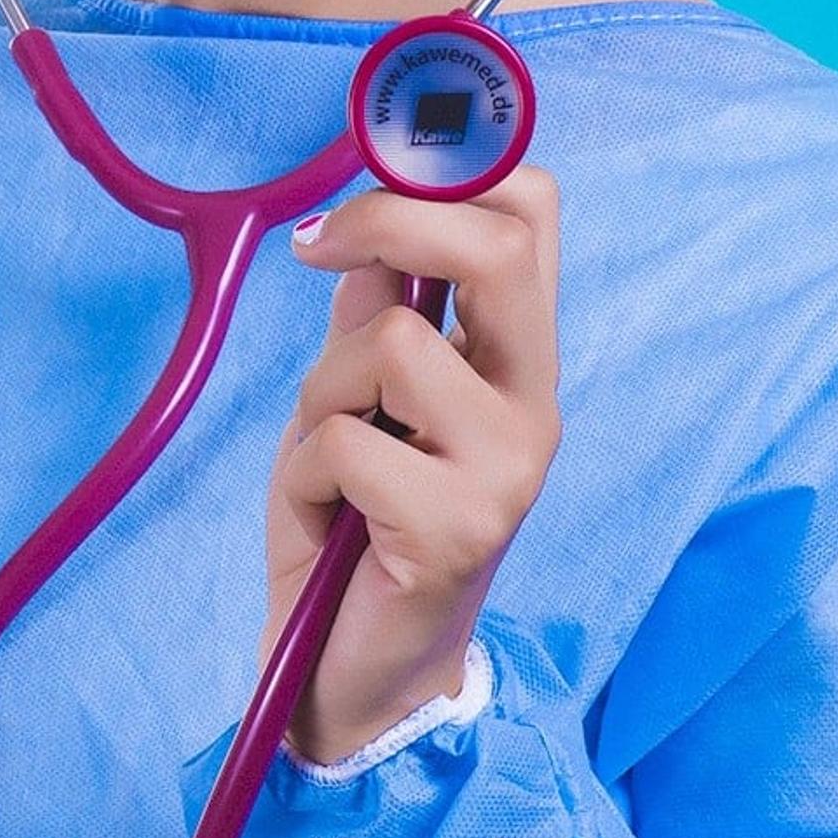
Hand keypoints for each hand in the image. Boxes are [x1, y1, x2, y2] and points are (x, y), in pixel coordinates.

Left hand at [271, 167, 562, 760]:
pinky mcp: (463, 527)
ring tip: (327, 458)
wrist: (356, 676)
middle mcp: (534, 403)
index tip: (364, 174)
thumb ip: (369, 317)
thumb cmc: (353, 532)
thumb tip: (355, 228)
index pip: (533, 213)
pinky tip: (325, 523)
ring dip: (320, 390)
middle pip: (497, 245)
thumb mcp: (352, 402)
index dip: (453, 161)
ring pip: (390, 341)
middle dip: (386, 222)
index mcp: (516, 359)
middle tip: (312, 248)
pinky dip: (303, 474)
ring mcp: (509, 466)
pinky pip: (345, 441)